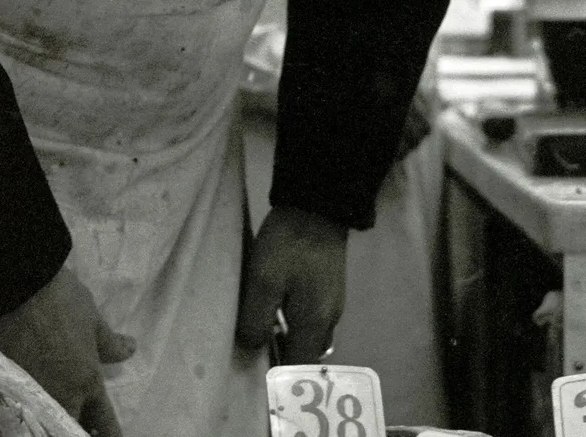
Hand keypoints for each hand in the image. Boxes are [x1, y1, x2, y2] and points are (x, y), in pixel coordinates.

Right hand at [0, 266, 136, 436]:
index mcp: (86, 382)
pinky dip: (25, 407)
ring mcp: (28, 393)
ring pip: (45, 418)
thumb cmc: (58, 298)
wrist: (10, 284)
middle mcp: (59, 396)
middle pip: (70, 425)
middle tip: (79, 422)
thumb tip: (130, 350)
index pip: (103, 422)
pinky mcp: (1, 385)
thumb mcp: (91, 318)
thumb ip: (108, 343)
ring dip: (51, 418)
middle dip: (75, 426)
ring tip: (53, 413)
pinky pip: (19, 406)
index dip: (108, 433)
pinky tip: (23, 404)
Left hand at [235, 204, 348, 363]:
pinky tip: (276, 311)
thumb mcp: (263, 281)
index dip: (279, 378)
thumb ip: (256, 320)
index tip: (256, 379)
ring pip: (309, 336)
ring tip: (262, 334)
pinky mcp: (329, 288)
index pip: (298, 367)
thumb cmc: (288, 245)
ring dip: (290, 341)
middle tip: (255, 357)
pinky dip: (295, 325)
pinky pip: (311, 319)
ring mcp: (332, 303)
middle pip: (306, 354)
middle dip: (285, 361)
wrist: (318, 206)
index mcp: (314, 323)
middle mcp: (329, 319)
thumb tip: (253, 348)